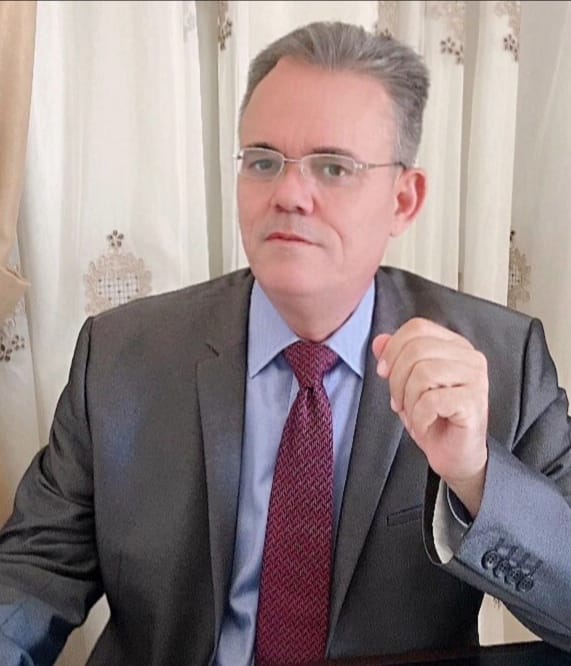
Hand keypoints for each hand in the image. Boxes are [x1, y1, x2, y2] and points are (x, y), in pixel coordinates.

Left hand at [372, 318, 488, 517]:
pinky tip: (426, 424)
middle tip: (399, 402)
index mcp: (454, 345)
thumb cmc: (434, 418)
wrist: (455, 455)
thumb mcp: (406, 384)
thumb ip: (395, 359)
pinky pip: (431, 400)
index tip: (384, 372)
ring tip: (415, 413)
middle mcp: (469, 356)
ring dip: (408, 399)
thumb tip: (379, 341)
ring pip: (423, 372)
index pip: (417, 327)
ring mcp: (475, 378)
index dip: (393, 349)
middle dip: (397, 379)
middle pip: (416, 349)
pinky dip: (419, 416)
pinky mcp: (474, 402)